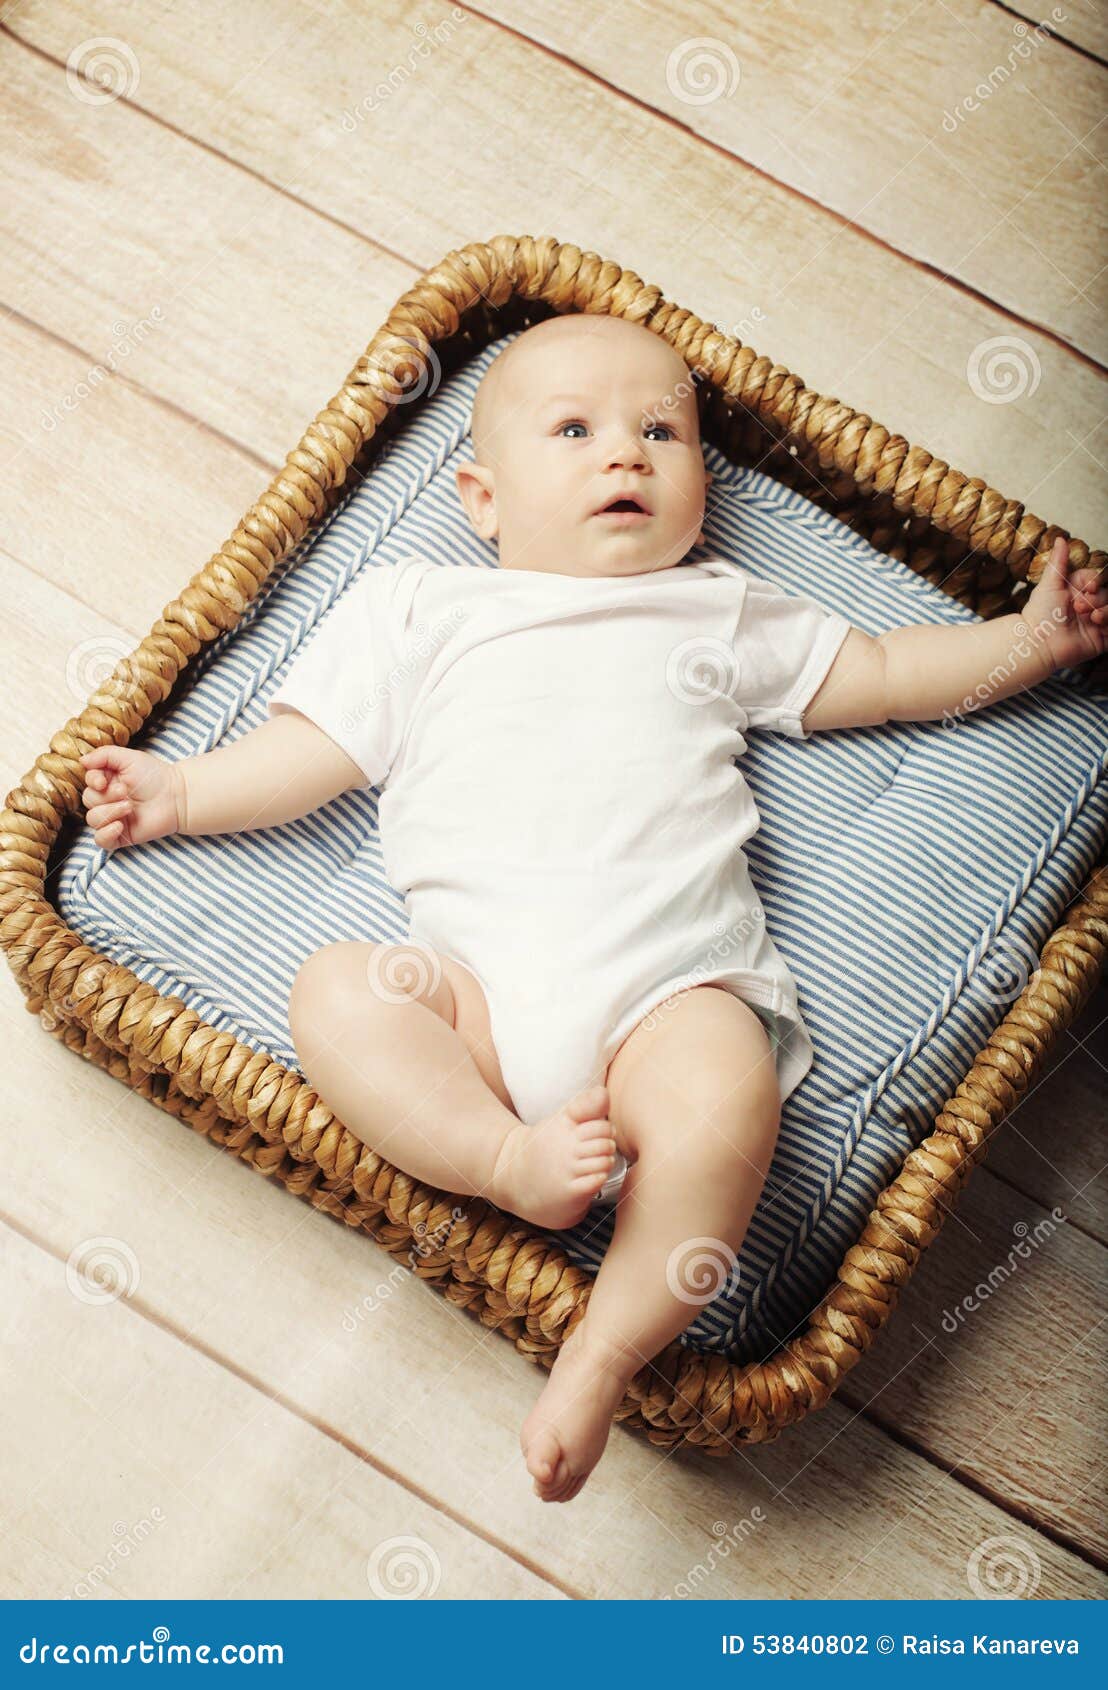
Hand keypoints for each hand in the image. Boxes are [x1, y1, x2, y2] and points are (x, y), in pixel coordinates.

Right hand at [79, 745, 183, 851]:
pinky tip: (120, 826)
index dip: (92, 782)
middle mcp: (107, 800)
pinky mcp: (121, 836)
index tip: (104, 780)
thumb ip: (104, 755)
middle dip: (106, 796)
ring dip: (110, 812)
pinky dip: (106, 834)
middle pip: (88, 801)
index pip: (87, 783)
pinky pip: (100, 841)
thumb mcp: (128, 758)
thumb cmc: (154, 776)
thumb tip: (82, 760)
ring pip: (93, 820)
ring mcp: (113, 818)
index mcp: (107, 782)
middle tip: (126, 792)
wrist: (176, 796)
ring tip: (130, 807)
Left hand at [1022, 536, 1107, 674]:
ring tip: (1092, 619)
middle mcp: (1088, 605)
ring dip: (1106, 611)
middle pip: (1106, 594)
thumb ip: (1058, 562)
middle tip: (1078, 608)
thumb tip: (1061, 539)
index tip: (1087, 588)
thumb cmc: (1040, 615)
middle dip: (1097, 599)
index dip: (1096, 582)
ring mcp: (1095, 622)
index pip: (1097, 580)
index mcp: (1077, 591)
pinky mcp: (1101, 639)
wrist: (1038, 643)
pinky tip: (1098, 625)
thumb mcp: (1050, 584)